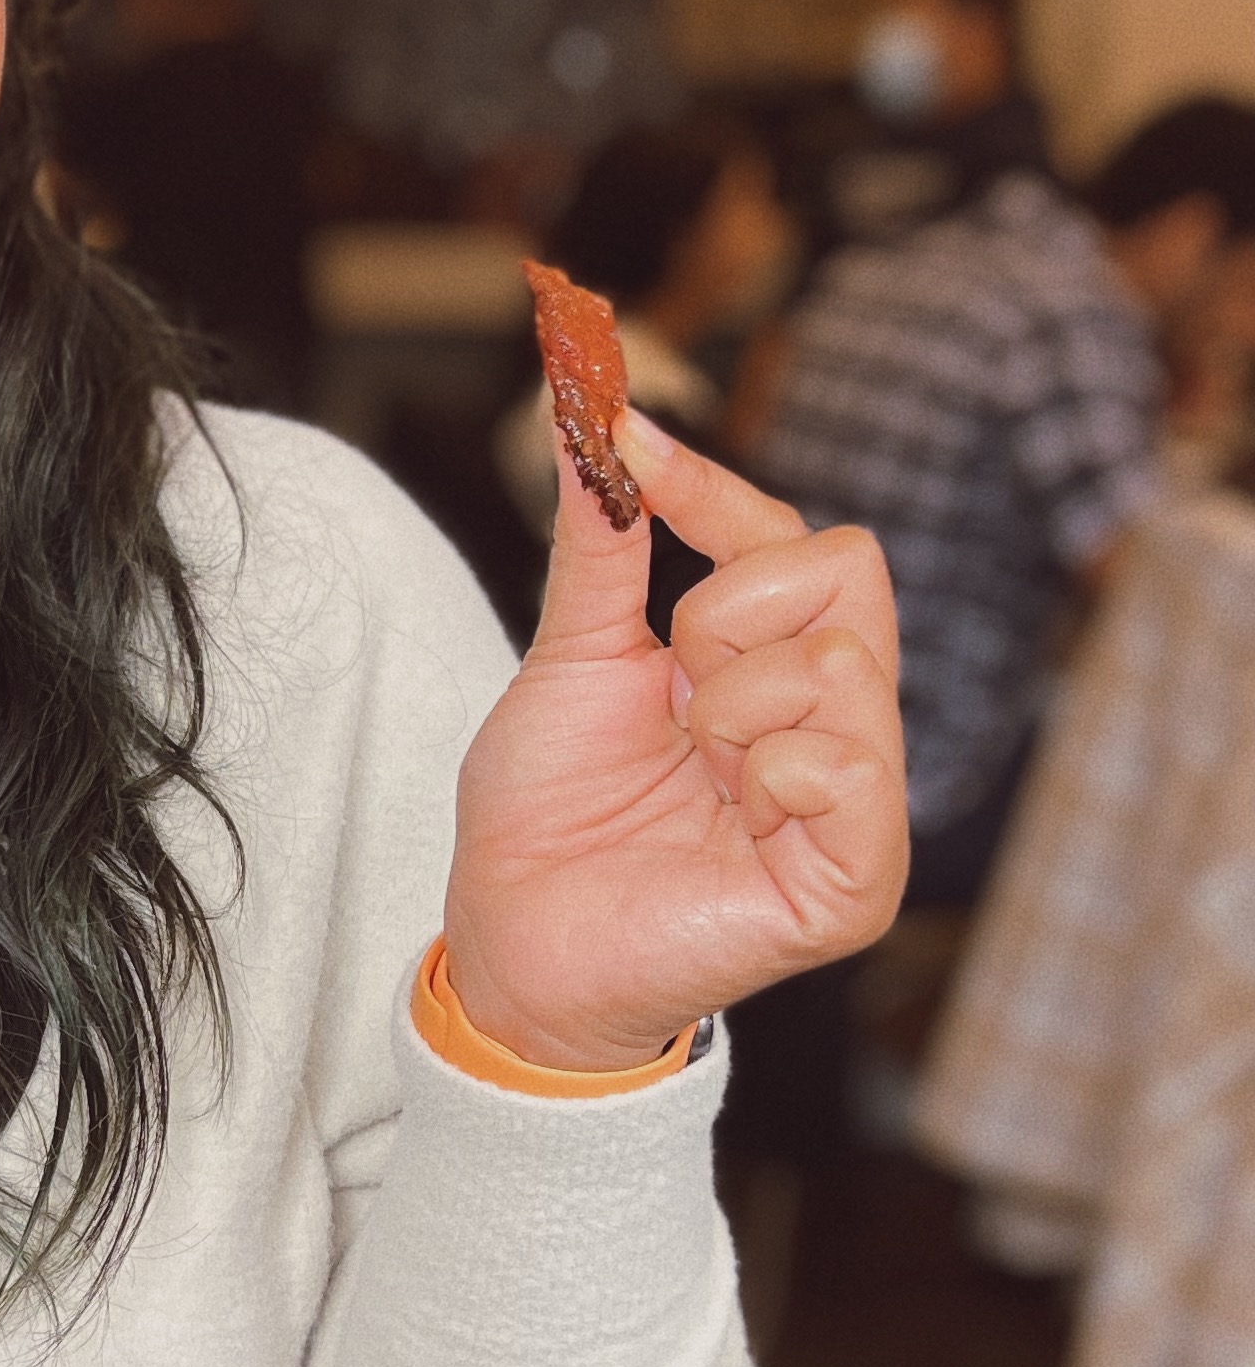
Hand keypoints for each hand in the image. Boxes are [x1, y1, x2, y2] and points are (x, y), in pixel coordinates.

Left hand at [441, 413, 906, 1072]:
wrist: (511, 947)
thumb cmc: (543, 819)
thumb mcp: (569, 661)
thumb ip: (602, 547)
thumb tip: (592, 420)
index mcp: (771, 668)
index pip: (793, 539)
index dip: (710, 487)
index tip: (623, 440)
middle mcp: (831, 724)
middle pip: (850, 569)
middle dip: (731, 614)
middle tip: (674, 699)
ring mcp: (854, 801)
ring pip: (843, 663)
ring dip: (734, 709)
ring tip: (693, 775)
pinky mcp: (855, 879)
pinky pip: (850, 768)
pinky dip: (775, 774)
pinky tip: (734, 816)